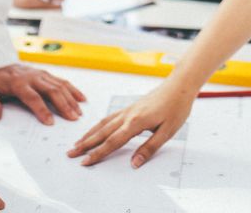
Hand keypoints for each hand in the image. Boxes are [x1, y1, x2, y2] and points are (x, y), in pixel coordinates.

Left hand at [0, 63, 84, 123]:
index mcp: (18, 83)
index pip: (33, 97)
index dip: (42, 110)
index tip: (50, 122)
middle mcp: (32, 77)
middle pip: (52, 90)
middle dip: (64, 105)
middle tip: (73, 119)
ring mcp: (41, 74)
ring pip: (60, 85)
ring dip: (71, 99)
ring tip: (78, 113)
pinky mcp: (46, 74)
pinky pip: (62, 81)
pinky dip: (73, 89)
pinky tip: (81, 98)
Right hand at [66, 80, 193, 167]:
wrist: (179, 85)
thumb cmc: (176, 107)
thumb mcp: (167, 132)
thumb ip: (149, 148)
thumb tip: (135, 163)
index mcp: (136, 122)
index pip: (112, 142)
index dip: (97, 154)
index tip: (85, 162)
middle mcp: (128, 115)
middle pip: (102, 133)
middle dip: (85, 145)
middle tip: (71, 154)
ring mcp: (128, 110)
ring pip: (103, 124)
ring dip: (89, 134)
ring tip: (77, 143)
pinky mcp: (130, 107)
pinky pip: (109, 118)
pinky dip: (98, 125)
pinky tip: (95, 129)